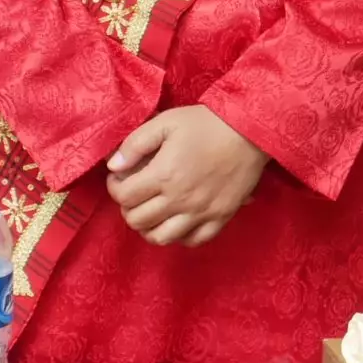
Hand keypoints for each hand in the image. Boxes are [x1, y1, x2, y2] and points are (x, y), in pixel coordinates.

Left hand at [104, 106, 267, 246]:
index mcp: (163, 175)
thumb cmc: (205, 123)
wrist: (249, 131)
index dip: (114, 188)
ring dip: (148, 227)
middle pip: (138, 221)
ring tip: (150, 212)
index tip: (119, 178)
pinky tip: (176, 222)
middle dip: (127, 208)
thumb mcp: (165, 122)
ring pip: (161, 238)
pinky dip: (179, 236)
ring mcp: (201, 213)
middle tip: (133, 194)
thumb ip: (135, 144)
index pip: (124, 197)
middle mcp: (179, 200)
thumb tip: (113, 166)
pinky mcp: (220, 218)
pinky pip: (193, 240)